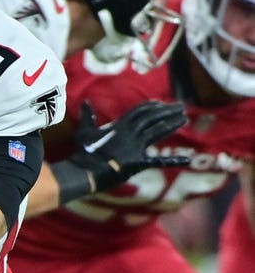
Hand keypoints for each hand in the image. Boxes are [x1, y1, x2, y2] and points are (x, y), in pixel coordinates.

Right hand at [68, 100, 189, 192]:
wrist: (86, 170)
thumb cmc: (84, 151)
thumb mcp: (84, 131)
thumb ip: (87, 116)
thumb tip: (85, 101)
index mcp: (119, 125)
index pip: (139, 111)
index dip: (152, 106)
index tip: (162, 104)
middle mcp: (130, 133)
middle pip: (152, 118)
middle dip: (167, 111)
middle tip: (182, 107)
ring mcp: (136, 147)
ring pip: (157, 131)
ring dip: (172, 124)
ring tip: (184, 119)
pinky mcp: (139, 162)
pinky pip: (159, 161)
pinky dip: (173, 161)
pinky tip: (188, 160)